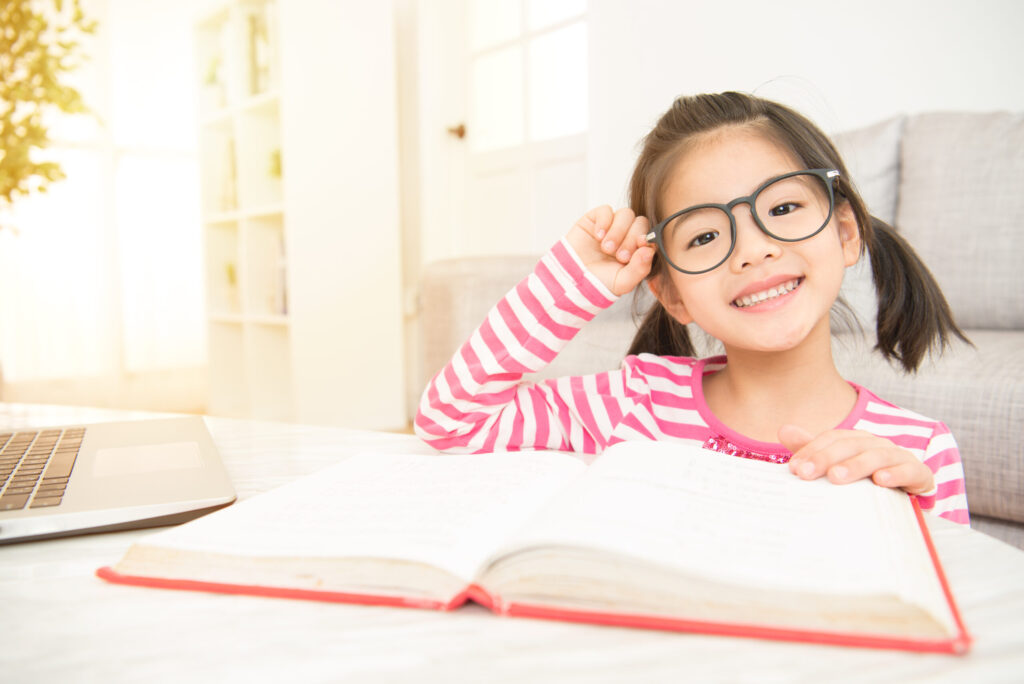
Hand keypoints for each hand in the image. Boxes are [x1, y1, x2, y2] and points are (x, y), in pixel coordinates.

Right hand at [566, 205, 654, 296]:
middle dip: (631, 238)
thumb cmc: (598, 282)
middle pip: (640, 222)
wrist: (572, 280)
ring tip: (606, 248)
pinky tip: (598, 236)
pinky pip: (606, 210)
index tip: (641, 246)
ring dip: (617, 232)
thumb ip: (640, 268)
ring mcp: (611, 226)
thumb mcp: (622, 282)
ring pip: (625, 214)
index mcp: (636, 250)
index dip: (647, 238)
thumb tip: (650, 250)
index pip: (650, 235)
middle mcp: (626, 235)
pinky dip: (604, 222)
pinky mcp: (595, 219)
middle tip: (620, 255)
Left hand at [779, 424, 934, 494]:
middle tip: (806, 474)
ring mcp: (899, 457)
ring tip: (836, 477)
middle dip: (826, 458)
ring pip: (877, 455)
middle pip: (850, 445)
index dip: (812, 450)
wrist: (906, 500)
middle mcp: (876, 444)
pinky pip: (909, 470)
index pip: (832, 439)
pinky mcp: (919, 474)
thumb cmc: (865, 483)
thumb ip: (812, 450)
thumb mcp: (837, 467)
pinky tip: (881, 481)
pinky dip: (896, 473)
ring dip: (856, 465)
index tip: (794, 468)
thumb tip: (783, 430)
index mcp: (856, 440)